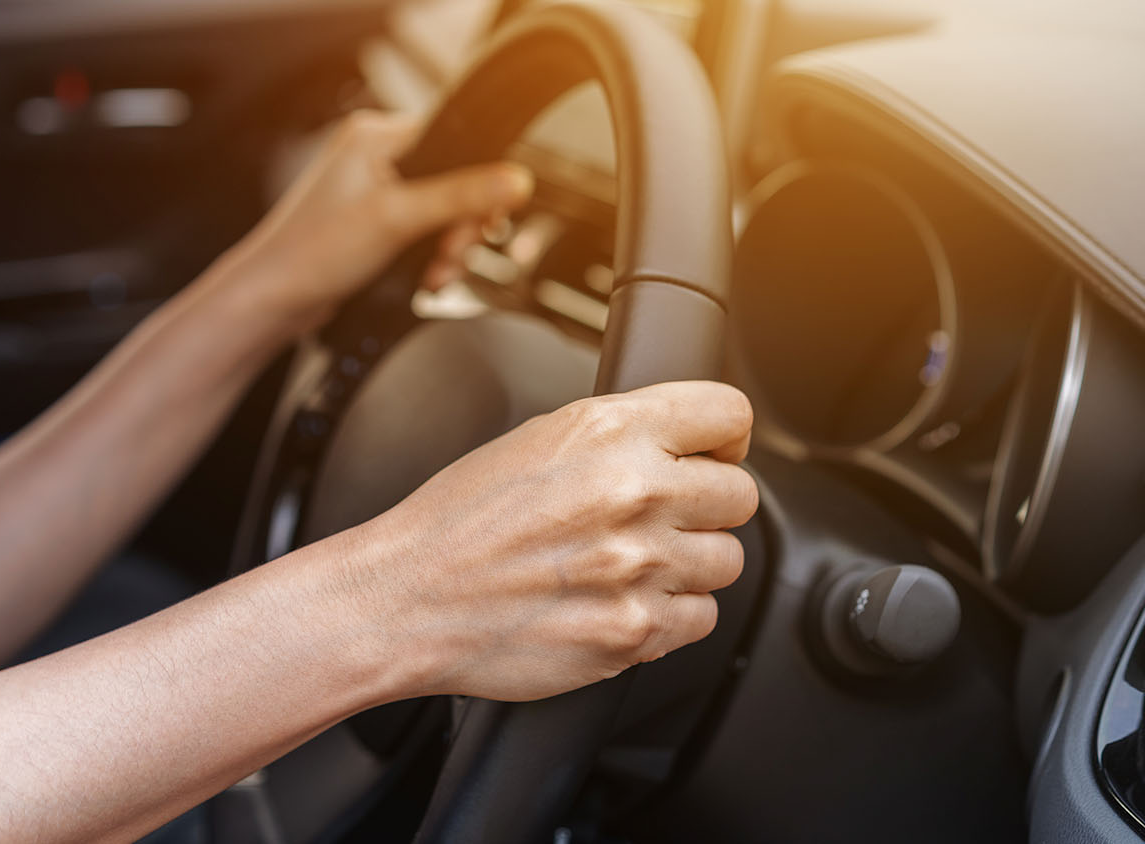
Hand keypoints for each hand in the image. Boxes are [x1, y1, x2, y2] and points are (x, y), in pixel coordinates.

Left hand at [214, 110, 533, 331]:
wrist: (273, 301)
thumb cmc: (313, 253)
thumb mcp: (398, 219)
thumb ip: (461, 197)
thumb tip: (517, 180)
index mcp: (375, 135)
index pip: (454, 141)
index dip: (477, 184)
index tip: (483, 219)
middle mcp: (374, 155)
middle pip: (453, 181)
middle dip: (460, 227)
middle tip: (452, 255)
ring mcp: (374, 190)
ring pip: (441, 211)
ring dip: (448, 248)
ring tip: (436, 275)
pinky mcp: (374, 223)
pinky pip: (423, 231)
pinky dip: (431, 256)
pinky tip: (426, 278)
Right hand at [339, 381, 757, 702]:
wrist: (405, 598)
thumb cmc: (457, 521)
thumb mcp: (538, 439)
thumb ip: (618, 435)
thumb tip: (680, 444)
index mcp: (610, 430)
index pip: (729, 415)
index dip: (724, 438)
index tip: (711, 455)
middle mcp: (635, 492)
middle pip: (740, 494)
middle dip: (706, 506)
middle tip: (660, 519)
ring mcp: (639, 566)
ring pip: (728, 560)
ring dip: (690, 564)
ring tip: (631, 565)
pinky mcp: (634, 630)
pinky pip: (701, 618)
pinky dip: (671, 615)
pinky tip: (621, 602)